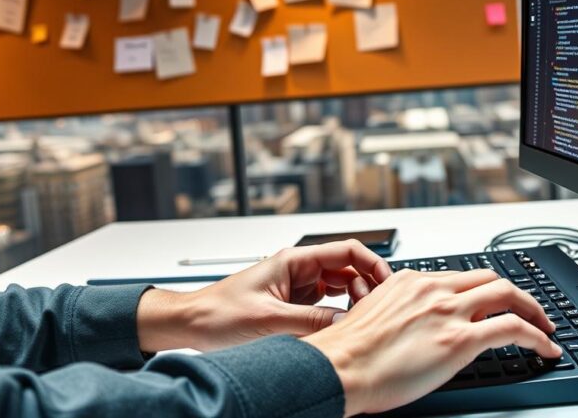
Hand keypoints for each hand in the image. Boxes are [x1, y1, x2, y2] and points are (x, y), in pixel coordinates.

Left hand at [136, 239, 391, 352]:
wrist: (190, 326)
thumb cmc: (217, 314)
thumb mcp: (268, 320)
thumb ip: (310, 322)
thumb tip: (345, 324)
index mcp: (293, 261)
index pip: (346, 250)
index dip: (372, 263)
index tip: (387, 282)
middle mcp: (298, 271)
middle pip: (348, 268)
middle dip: (367, 284)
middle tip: (376, 307)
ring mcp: (297, 288)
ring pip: (340, 288)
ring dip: (354, 300)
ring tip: (362, 318)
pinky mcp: (293, 306)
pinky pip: (326, 306)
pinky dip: (340, 314)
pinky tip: (344, 326)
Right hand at [301, 269, 561, 416]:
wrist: (338, 367)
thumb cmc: (347, 352)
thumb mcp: (374, 316)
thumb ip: (401, 313)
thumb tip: (414, 328)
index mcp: (411, 281)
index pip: (461, 277)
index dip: (485, 291)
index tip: (495, 302)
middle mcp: (434, 289)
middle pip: (491, 278)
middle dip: (517, 295)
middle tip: (531, 311)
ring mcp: (449, 311)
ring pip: (508, 295)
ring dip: (534, 311)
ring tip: (546, 329)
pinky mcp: (460, 339)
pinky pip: (513, 329)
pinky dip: (537, 337)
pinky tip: (546, 348)